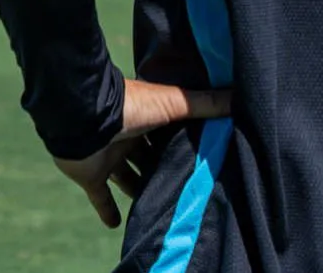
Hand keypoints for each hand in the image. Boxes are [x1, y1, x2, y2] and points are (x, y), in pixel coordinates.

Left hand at [55, 78, 231, 228]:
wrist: (83, 118)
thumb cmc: (131, 106)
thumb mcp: (174, 103)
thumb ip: (205, 103)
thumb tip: (239, 97)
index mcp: (145, 117)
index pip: (166, 132)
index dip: (180, 143)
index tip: (200, 157)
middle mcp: (126, 137)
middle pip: (147, 157)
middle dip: (161, 170)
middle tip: (182, 187)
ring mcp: (107, 156)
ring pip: (127, 177)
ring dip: (139, 191)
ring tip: (158, 207)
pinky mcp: (91, 175)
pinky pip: (99, 196)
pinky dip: (107, 210)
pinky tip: (117, 225)